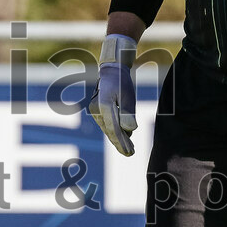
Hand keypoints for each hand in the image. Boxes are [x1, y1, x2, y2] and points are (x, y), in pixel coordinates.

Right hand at [89, 34, 137, 156]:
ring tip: (129, 148)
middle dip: (121, 144)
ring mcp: (95, 112)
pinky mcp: (96, 112)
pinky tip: (123, 137)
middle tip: (131, 154)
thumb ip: (128, 112)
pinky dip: (114, 132)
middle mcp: (96, 110)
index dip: (122, 142)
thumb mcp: (128, 95)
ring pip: (108, 129)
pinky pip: (107, 125)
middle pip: (110, 131)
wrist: (111, 72)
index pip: (114, 129)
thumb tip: (129, 130)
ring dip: (118, 139)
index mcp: (104, 105)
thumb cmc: (121, 82)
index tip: (130, 152)